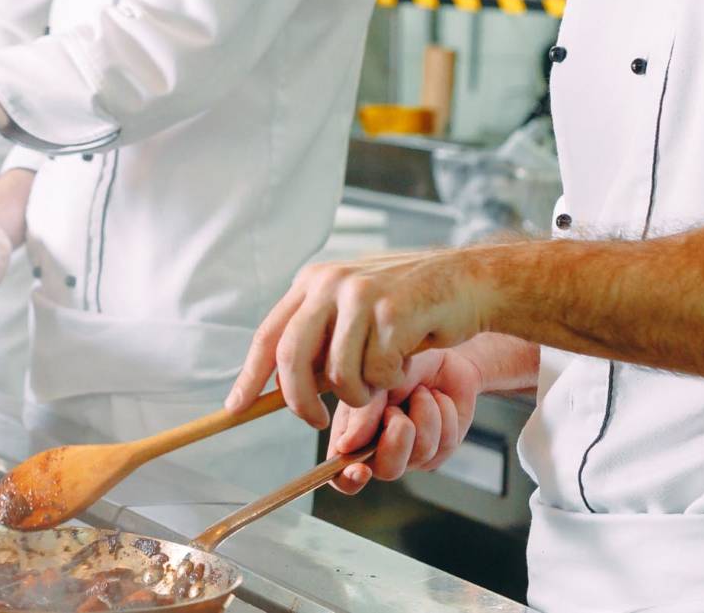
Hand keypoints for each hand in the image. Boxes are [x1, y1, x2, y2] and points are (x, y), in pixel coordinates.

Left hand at [227, 250, 496, 427]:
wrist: (467, 282)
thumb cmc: (409, 306)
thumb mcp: (353, 310)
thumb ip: (320, 339)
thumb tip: (279, 385)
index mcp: (313, 282)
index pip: (269, 334)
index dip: (250, 376)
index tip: (235, 408)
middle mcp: (329, 283)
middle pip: (292, 358)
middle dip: (299, 401)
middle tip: (316, 421)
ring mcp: (360, 295)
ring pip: (338, 375)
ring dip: (362, 392)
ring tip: (384, 373)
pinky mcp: (391, 312)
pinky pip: (377, 373)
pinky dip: (392, 379)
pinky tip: (408, 356)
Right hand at [320, 347, 484, 493]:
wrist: (437, 354)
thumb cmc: (397, 365)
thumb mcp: (374, 382)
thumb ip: (360, 414)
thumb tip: (345, 447)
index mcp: (353, 437)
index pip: (341, 476)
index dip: (348, 479)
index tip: (360, 469)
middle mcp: (381, 451)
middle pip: (388, 471)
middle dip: (397, 440)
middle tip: (396, 411)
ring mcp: (413, 454)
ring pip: (422, 453)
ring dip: (423, 414)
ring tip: (420, 392)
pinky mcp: (442, 449)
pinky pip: (445, 443)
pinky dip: (443, 413)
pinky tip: (437, 398)